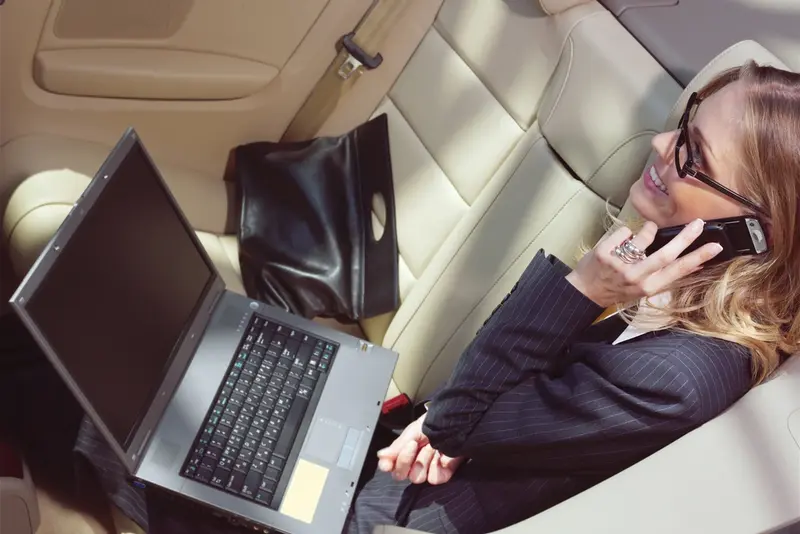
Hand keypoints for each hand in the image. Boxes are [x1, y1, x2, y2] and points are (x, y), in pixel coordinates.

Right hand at [376, 413, 465, 484]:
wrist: (455, 420)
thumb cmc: (434, 422)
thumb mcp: (412, 431)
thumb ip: (397, 446)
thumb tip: (381, 455)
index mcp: (404, 452)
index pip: (390, 465)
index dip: (387, 465)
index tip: (387, 463)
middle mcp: (414, 463)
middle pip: (400, 474)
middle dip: (406, 459)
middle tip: (413, 443)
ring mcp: (428, 470)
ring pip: (416, 477)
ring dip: (423, 460)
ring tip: (431, 446)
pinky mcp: (443, 474)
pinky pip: (433, 479)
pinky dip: (437, 465)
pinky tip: (441, 454)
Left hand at [566, 219, 722, 306]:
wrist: (585, 292)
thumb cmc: (617, 288)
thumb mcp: (644, 288)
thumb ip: (666, 275)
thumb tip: (696, 264)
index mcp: (648, 288)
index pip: (678, 271)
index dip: (698, 258)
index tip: (716, 246)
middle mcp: (635, 278)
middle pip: (666, 254)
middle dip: (685, 237)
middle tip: (698, 223)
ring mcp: (619, 266)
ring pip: (643, 237)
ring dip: (648, 229)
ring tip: (647, 230)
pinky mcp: (603, 254)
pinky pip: (623, 232)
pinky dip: (625, 232)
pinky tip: (619, 242)